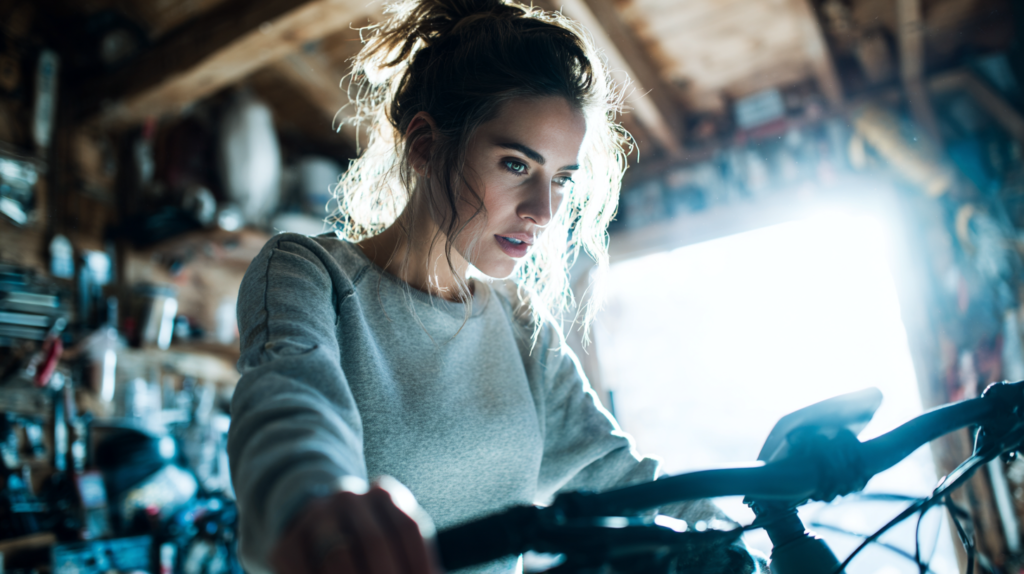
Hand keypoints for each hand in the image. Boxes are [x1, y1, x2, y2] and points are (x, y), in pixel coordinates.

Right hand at [270, 477, 440, 573]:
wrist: (314, 533)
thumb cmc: (367, 547)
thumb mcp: (393, 544)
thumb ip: (414, 564)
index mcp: (383, 494)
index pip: (407, 528)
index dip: (421, 564)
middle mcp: (348, 497)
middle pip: (374, 542)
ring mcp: (313, 518)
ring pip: (339, 557)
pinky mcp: (285, 544)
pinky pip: (304, 571)